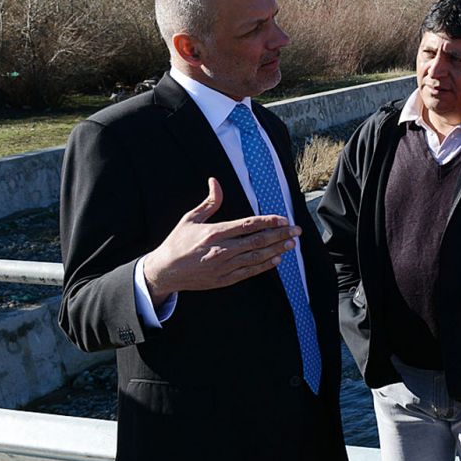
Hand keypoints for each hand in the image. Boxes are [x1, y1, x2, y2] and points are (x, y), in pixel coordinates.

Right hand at [141, 178, 299, 306]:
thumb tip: (215, 181)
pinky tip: (277, 260)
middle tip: (296, 231)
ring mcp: (223, 266)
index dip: (268, 221)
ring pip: (256, 257)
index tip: (283, 218)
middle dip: (280, 235)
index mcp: (214, 233)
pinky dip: (264, 266)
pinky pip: (249, 272)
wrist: (164, 271)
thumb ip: (209, 202)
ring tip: (291, 244)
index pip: (248, 225)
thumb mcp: (190, 218)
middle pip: (257, 241)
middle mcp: (221, 250)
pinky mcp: (224, 279)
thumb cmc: (178, 242)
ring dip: (276, 250)